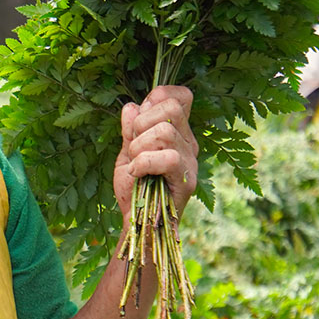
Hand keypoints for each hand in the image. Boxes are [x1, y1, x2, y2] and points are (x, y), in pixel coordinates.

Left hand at [113, 86, 198, 216]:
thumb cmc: (135, 189)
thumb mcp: (127, 153)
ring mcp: (190, 161)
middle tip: (133, 147)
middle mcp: (189, 142)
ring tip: (134, 164)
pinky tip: (136, 173)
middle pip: (170, 108)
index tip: (139, 120)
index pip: (179, 95)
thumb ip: (130, 130)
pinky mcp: (187, 181)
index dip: (157, 97)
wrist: (137, 224)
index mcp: (177, 131)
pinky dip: (143, 162)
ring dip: (139, 146)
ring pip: (165, 131)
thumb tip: (131, 106)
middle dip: (141, 124)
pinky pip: (168, 157)